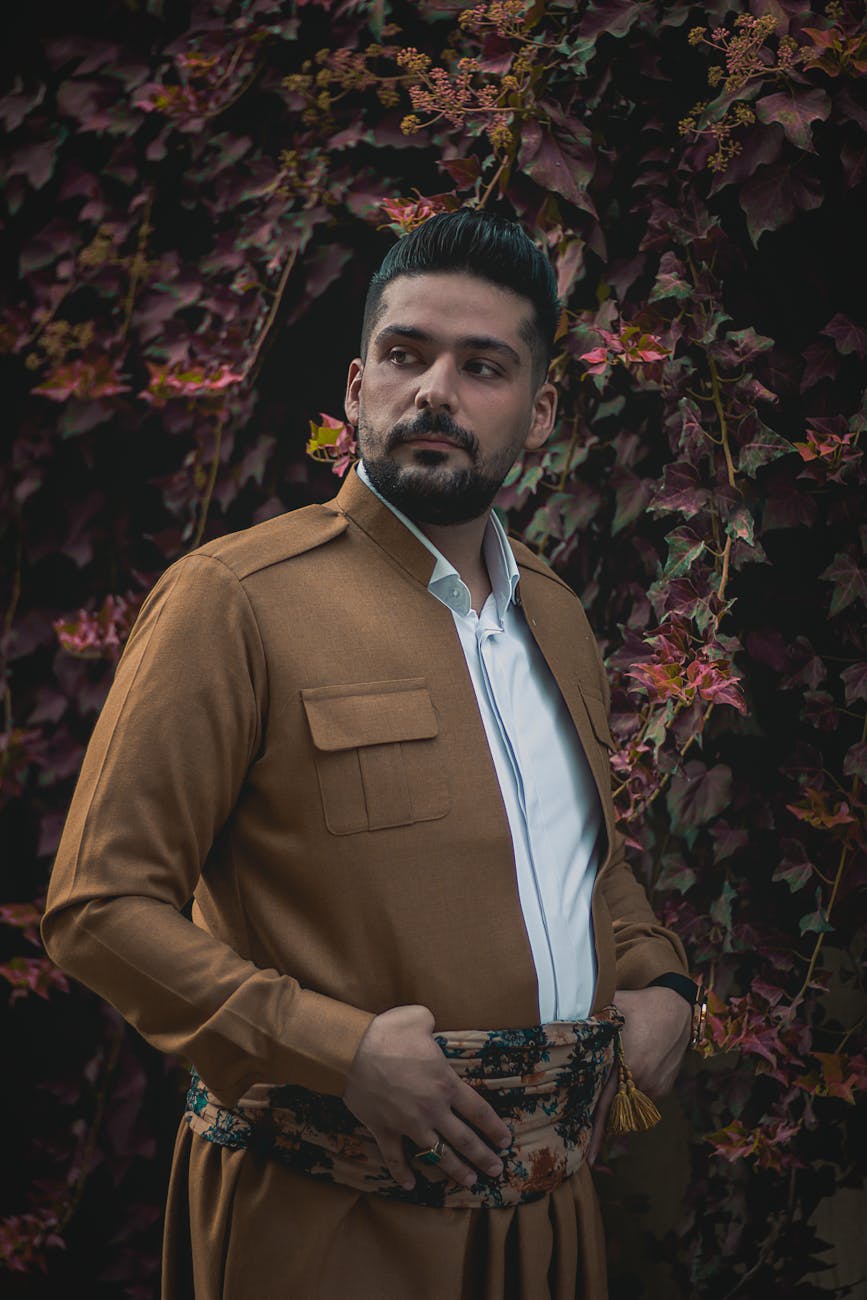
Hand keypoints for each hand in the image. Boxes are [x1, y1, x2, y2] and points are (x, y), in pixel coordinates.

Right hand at [343, 1004, 512, 1191]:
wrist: (352, 1051)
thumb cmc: (389, 1033)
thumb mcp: (419, 1018)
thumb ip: (432, 1024)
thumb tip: (431, 1024)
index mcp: (445, 1084)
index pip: (478, 1111)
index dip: (494, 1128)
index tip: (505, 1141)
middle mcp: (432, 1109)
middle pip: (464, 1140)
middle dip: (483, 1157)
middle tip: (496, 1170)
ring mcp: (408, 1124)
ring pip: (437, 1154)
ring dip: (455, 1170)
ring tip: (470, 1182)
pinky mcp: (385, 1131)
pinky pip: (395, 1158)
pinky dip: (402, 1173)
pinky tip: (410, 1186)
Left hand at [588, 985, 690, 1164]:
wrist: (678, 1009)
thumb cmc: (638, 1005)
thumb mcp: (610, 1007)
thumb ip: (587, 1017)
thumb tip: (558, 1018)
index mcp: (624, 1065)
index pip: (603, 1105)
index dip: (595, 1132)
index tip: (589, 1158)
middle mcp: (639, 1081)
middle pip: (614, 1108)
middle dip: (602, 1119)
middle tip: (588, 1135)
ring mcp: (653, 1088)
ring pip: (628, 1104)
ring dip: (618, 1098)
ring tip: (615, 1076)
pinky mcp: (663, 1088)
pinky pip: (642, 1097)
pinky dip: (633, 1090)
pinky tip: (632, 1068)